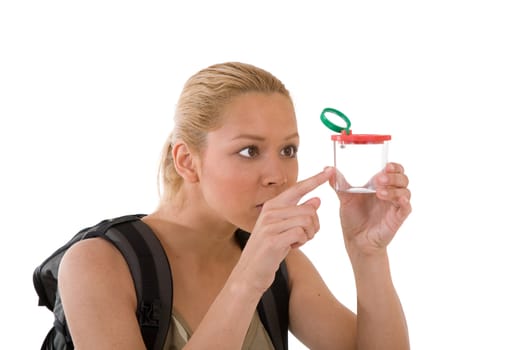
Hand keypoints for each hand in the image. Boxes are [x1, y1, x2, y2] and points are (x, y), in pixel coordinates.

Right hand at [236, 168, 331, 292]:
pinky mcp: (273, 239)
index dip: (315, 179)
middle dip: (314, 226)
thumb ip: (298, 213)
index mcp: (272, 206)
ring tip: (296, 242)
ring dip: (308, 235)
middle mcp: (270, 212)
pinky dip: (301, 243)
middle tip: (305, 236)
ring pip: (307, 221)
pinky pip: (301, 234)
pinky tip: (290, 247)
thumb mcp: (283, 229)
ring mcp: (270, 225)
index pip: (297, 188)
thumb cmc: (267, 251)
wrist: (249, 273)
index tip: (329, 170)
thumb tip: (316, 200)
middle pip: (309, 209)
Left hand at [330, 162, 411, 254]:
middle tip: (379, 180)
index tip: (385, 166)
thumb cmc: (353, 218)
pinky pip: (407, 208)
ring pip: (405, 191)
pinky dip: (404, 202)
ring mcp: (394, 205)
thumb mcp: (345, 198)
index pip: (394, 170)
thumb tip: (328, 168)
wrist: (355, 240)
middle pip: (402, 178)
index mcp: (379, 185)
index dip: (393, 166)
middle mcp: (390, 192)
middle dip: (393, 176)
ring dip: (394, 189)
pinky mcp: (397, 218)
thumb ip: (339, 183)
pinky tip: (398, 200)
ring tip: (379, 193)